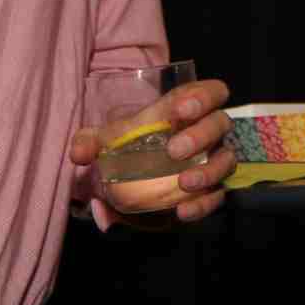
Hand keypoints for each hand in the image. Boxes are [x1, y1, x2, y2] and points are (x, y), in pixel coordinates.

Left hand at [67, 76, 239, 232]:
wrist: (138, 178)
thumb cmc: (130, 145)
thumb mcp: (108, 140)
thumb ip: (91, 141)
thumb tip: (78, 155)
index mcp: (187, 108)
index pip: (211, 92)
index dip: (202, 97)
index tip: (179, 111)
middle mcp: (208, 131)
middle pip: (220, 123)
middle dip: (200, 135)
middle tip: (174, 151)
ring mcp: (214, 160)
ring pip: (226, 160)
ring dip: (208, 171)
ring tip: (185, 183)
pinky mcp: (214, 189)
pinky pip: (218, 195)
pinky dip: (203, 204)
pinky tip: (183, 212)